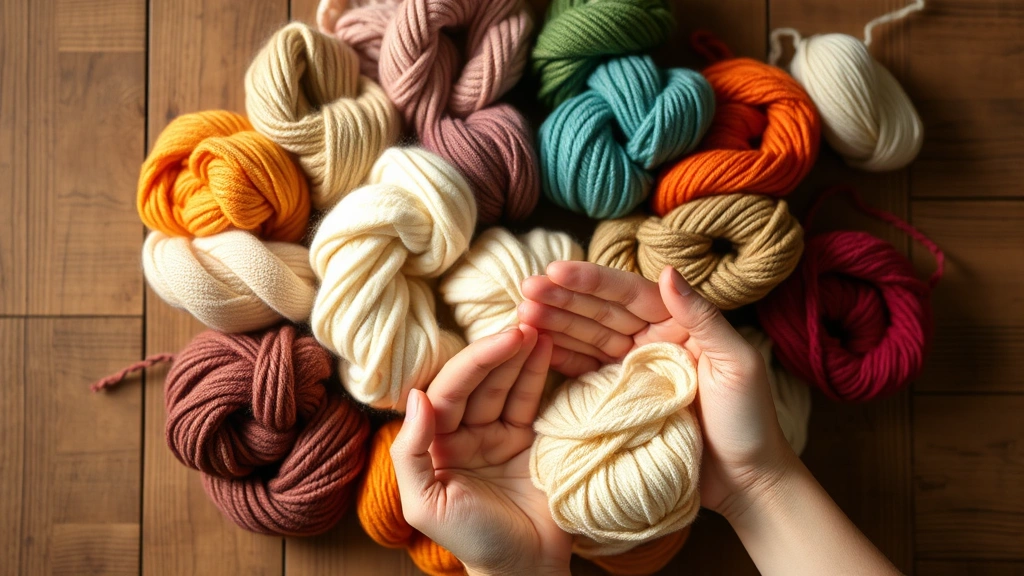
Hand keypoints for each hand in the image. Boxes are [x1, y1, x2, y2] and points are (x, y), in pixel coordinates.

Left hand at [390, 325, 571, 575]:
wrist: (526, 569)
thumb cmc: (472, 542)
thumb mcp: (426, 503)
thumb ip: (411, 451)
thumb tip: (418, 397)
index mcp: (433, 444)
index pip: (449, 391)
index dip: (474, 362)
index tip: (504, 339)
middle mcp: (462, 433)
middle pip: (478, 382)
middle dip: (499, 352)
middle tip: (525, 325)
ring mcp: (496, 434)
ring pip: (505, 385)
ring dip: (521, 356)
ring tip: (540, 327)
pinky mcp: (527, 439)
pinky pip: (530, 401)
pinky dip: (538, 374)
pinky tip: (548, 347)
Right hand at [518, 262, 795, 517]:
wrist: (746, 480)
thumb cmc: (750, 420)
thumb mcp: (737, 362)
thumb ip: (702, 316)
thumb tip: (667, 271)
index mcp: (680, 323)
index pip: (629, 295)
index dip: (592, 282)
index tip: (557, 271)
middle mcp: (653, 340)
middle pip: (601, 312)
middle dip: (563, 298)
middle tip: (526, 287)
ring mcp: (634, 368)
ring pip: (588, 337)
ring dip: (555, 323)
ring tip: (522, 313)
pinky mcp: (621, 397)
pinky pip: (586, 370)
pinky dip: (560, 357)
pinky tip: (535, 345)